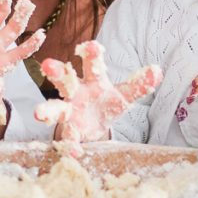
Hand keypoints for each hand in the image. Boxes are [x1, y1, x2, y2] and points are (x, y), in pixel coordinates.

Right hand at [34, 41, 161, 141]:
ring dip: (47, 111)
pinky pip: (68, 138)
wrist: (94, 126)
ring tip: (39, 113)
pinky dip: (70, 145)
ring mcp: (69, 112)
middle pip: (65, 80)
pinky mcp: (70, 132)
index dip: (91, 54)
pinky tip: (74, 152)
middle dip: (56, 72)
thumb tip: (158, 70)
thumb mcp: (124, 95)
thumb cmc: (106, 103)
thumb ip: (139, 85)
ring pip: (55, 108)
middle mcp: (76, 92)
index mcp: (92, 80)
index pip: (91, 63)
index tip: (91, 45)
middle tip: (48, 65)